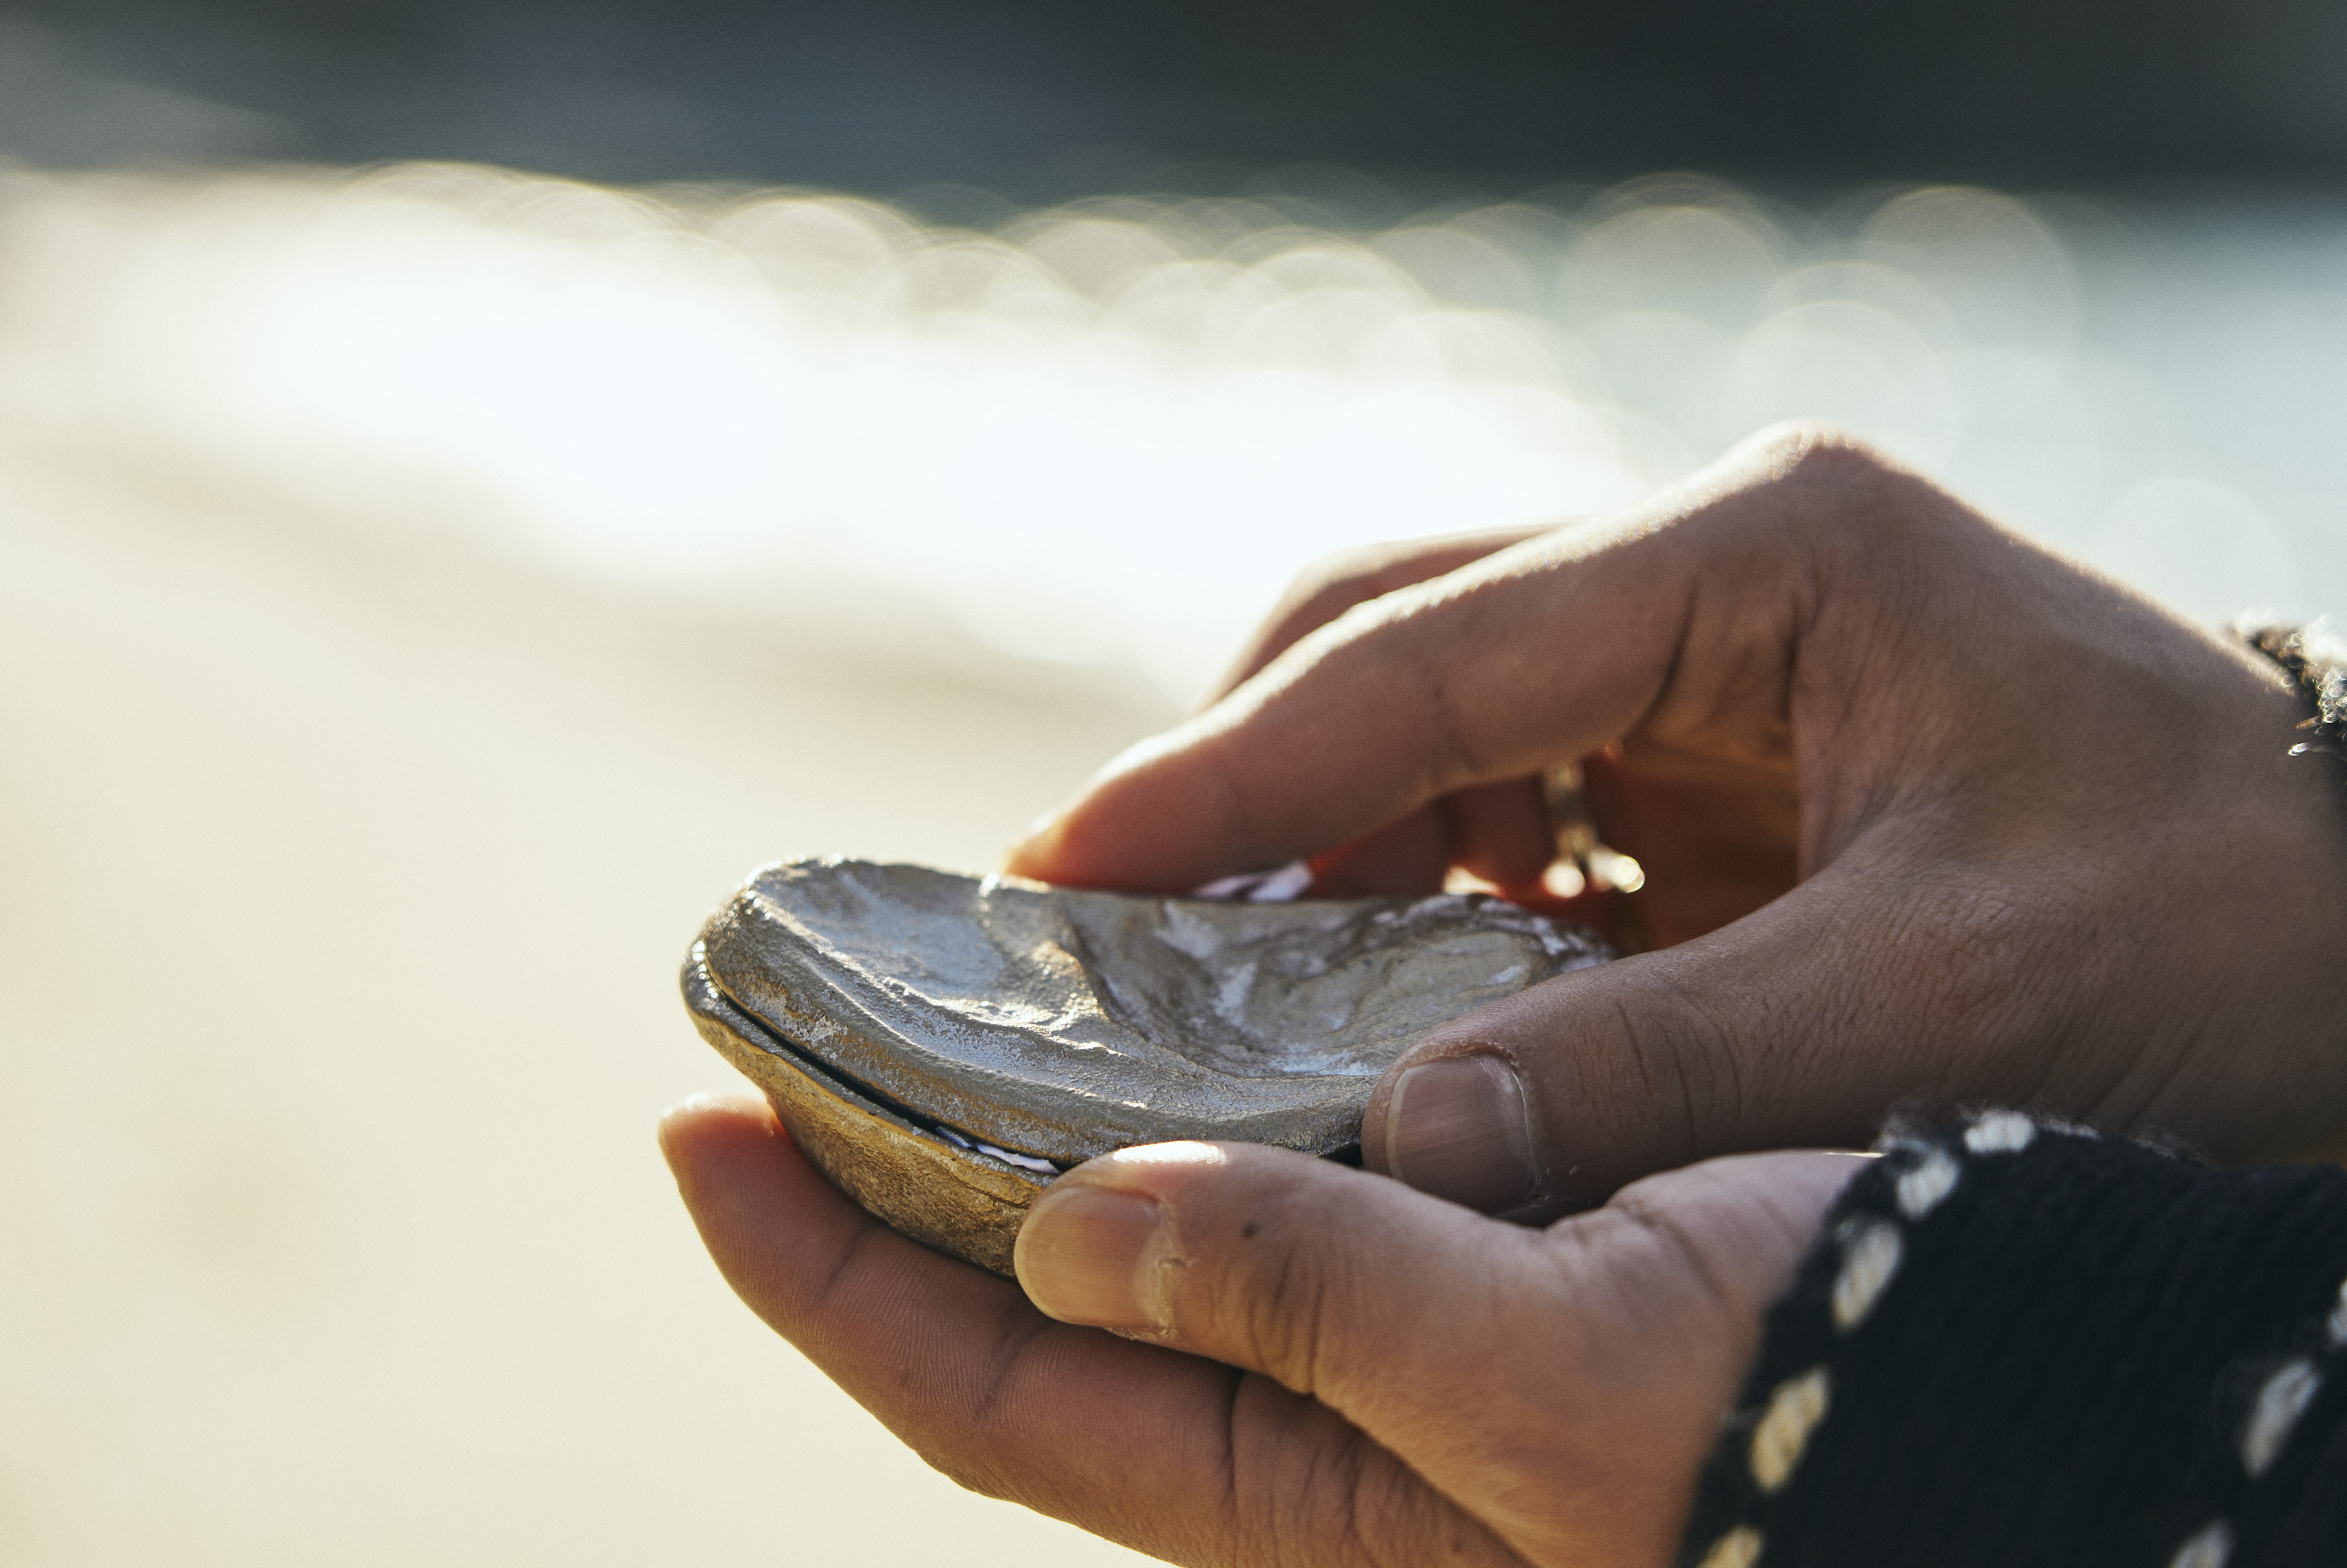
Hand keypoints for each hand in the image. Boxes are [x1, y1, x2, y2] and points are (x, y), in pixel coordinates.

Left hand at [660, 1091, 1861, 1567]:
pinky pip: (1264, 1186)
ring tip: (950, 996)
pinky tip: (1170, 1002)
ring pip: (1139, 1240)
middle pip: (1031, 1315)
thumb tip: (1074, 1232)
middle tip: (784, 1040)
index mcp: (1314, 1493)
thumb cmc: (1826, 1399)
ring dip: (1025, 1128)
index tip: (695, 1126)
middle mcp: (1321, 1429)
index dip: (819, 1274)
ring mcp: (1382, 1346)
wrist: (2030, 1391)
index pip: (993, 1393)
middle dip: (885, 1188)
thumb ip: (1321, 1307)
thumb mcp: (1570, 1377)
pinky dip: (1183, 1098)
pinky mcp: (1459, 1263)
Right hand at [1008, 424, 2346, 1210]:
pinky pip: (1519, 799)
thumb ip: (1672, 1067)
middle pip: (1399, 641)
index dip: (1228, 769)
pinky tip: (1381, 1001)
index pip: (1427, 648)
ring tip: (1216, 990)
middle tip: (1098, 931)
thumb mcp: (1949, 1005)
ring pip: (1438, 718)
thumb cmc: (2233, 934)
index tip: (1068, 866)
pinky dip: (1426, 896)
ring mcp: (1715, 654)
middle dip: (1244, 785)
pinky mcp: (1722, 749)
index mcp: (1769, 553)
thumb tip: (1412, 1152)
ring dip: (1325, 848)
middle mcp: (1718, 569)